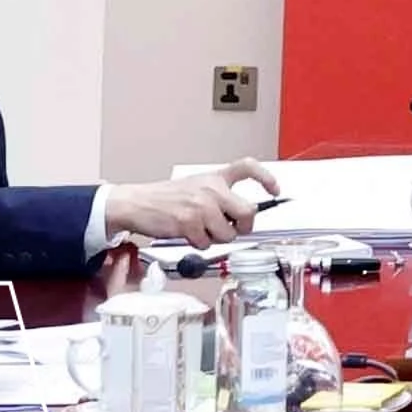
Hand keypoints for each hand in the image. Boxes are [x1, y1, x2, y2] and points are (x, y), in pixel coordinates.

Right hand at [99, 173, 261, 245]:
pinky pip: (206, 244)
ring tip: (200, 230)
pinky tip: (187, 234)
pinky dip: (198, 244)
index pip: (248, 167)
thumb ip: (219, 196)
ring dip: (216, 238)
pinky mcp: (189, 222)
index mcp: (215, 178)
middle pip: (248, 212)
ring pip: (228, 233)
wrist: (136, 203)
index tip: (275, 189)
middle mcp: (212, 189)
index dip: (266, 178)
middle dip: (243, 227)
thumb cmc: (165, 198)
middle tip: (232, 229)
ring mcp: (201, 206)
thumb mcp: (196, 187)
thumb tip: (242, 216)